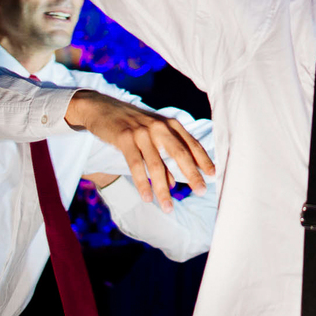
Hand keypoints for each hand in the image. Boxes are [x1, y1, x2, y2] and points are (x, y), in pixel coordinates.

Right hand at [65, 90, 214, 212]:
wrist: (102, 108)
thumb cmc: (131, 125)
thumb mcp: (152, 137)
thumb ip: (165, 157)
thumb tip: (174, 183)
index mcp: (171, 124)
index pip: (192, 144)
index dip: (204, 160)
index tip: (214, 175)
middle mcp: (160, 126)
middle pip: (180, 153)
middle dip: (192, 174)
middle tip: (201, 192)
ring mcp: (142, 132)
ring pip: (156, 164)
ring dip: (163, 189)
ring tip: (168, 207)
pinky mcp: (124, 138)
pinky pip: (136, 165)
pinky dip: (142, 183)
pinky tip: (147, 198)